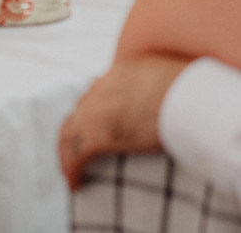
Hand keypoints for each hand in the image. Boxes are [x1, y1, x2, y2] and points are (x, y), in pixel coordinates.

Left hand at [57, 54, 189, 189]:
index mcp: (115, 76)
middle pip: (77, 115)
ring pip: (69, 135)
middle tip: (78, 153)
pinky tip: (75, 183)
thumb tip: (159, 89)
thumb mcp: (165, 74)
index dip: (92, 115)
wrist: (189, 97)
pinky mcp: (98, 135)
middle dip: (75, 134)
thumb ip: (152, 80)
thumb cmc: (188, 88)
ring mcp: (94, 112)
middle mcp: (99, 91)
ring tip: (71, 173)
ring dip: (67, 155)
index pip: (94, 96)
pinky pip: (76, 155)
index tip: (95, 129)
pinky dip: (72, 169)